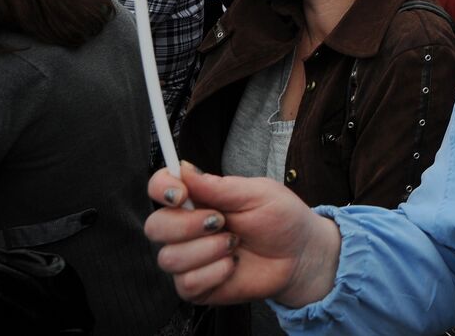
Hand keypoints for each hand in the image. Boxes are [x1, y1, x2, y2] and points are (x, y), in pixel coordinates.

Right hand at [146, 163, 339, 307]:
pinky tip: (232, 265)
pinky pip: (187, 283)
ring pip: (169, 258)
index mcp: (198, 199)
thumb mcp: (257, 194)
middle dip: (188, 225)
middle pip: (155, 226)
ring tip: (234, 244)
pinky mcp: (195, 287)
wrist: (299, 255)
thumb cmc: (281, 218)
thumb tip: (183, 167)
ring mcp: (188, 259)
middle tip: (221, 222)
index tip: (181, 195)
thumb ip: (219, 186)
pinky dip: (215, 272)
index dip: (162, 189)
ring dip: (208, 250)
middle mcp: (186, 228)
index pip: (159, 188)